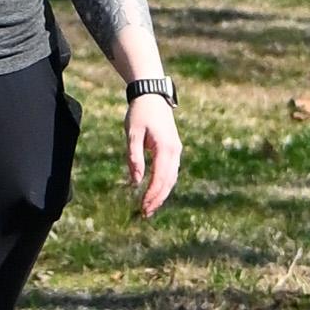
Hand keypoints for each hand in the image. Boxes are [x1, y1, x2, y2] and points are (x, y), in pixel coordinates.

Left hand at [125, 97, 179, 218]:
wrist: (152, 95)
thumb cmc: (139, 113)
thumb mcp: (132, 134)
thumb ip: (134, 157)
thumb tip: (136, 182)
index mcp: (165, 148)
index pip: (160, 178)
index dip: (151, 195)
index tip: (142, 207)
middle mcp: (175, 151)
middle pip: (168, 182)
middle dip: (157, 199)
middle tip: (145, 214)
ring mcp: (176, 151)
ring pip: (172, 178)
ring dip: (162, 194)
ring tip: (150, 208)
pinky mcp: (173, 149)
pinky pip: (171, 172)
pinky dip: (164, 184)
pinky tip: (156, 193)